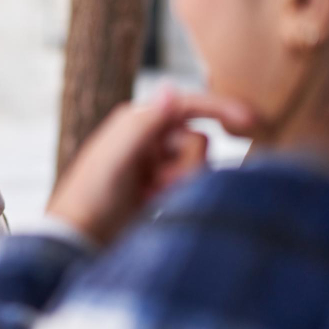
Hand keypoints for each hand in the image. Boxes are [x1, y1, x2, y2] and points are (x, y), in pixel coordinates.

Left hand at [46, 89, 255, 244]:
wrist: (78, 240)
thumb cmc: (90, 196)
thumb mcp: (116, 158)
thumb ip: (145, 124)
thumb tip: (170, 87)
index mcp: (136, 121)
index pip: (188, 106)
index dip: (221, 109)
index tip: (250, 122)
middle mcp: (149, 138)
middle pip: (198, 140)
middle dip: (186, 164)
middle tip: (156, 184)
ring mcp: (156, 165)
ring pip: (198, 165)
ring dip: (181, 182)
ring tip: (151, 197)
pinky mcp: (160, 190)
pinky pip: (191, 185)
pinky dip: (179, 194)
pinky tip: (154, 204)